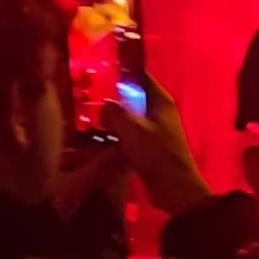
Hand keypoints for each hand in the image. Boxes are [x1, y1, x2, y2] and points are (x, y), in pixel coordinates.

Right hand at [95, 77, 212, 215]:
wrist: (173, 187)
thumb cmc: (156, 154)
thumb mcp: (132, 129)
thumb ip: (115, 113)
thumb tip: (103, 106)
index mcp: (160, 101)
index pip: (141, 76)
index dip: (121, 72)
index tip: (98, 70)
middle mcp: (159, 112)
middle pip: (133, 98)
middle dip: (112, 98)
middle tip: (86, 97)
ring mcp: (155, 130)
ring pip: (129, 118)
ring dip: (112, 119)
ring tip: (87, 117)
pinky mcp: (149, 147)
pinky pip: (128, 135)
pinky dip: (115, 136)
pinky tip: (97, 140)